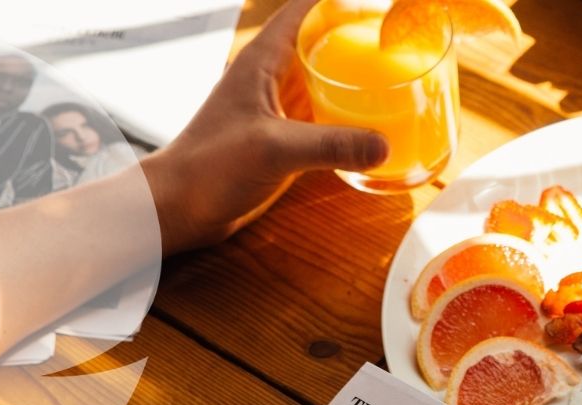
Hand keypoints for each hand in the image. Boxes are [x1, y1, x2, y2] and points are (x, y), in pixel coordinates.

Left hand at [143, 0, 387, 255]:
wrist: (180, 207)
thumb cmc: (210, 167)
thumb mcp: (274, 148)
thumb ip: (330, 144)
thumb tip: (383, 145)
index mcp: (263, 61)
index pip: (305, 11)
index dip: (339, 3)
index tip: (378, 7)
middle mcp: (273, 78)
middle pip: (322, 43)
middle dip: (359, 40)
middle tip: (401, 45)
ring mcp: (280, 109)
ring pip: (326, 81)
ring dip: (356, 80)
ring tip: (398, 80)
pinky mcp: (285, 139)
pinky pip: (325, 118)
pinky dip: (350, 118)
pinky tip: (375, 127)